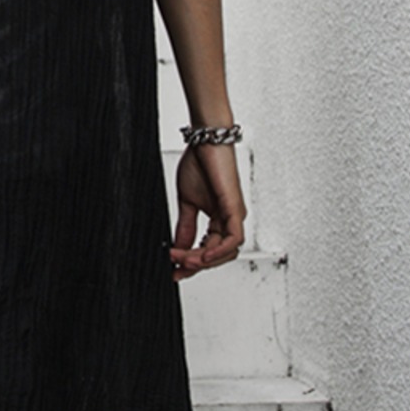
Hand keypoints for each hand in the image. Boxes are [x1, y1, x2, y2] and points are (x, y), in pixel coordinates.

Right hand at [168, 142, 245, 281]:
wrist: (206, 140)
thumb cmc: (200, 163)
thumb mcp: (187, 201)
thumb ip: (185, 226)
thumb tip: (179, 247)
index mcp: (220, 219)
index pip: (208, 250)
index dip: (191, 264)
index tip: (174, 270)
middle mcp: (231, 220)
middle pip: (218, 255)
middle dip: (195, 265)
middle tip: (174, 265)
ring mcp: (235, 215)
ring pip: (226, 251)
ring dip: (203, 259)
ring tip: (182, 258)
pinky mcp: (235, 208)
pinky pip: (233, 238)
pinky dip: (218, 250)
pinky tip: (202, 254)